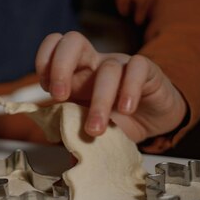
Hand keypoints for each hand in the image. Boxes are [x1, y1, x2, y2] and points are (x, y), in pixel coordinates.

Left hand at [35, 31, 187, 142]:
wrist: (154, 120)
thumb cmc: (117, 119)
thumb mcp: (89, 127)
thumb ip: (74, 136)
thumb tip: (67, 157)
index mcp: (75, 72)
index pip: (54, 46)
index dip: (45, 61)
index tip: (48, 91)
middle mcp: (95, 63)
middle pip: (73, 41)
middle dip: (61, 66)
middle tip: (60, 96)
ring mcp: (121, 64)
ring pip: (108, 69)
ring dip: (99, 101)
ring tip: (96, 129)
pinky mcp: (147, 70)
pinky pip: (138, 67)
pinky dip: (130, 89)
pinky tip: (126, 109)